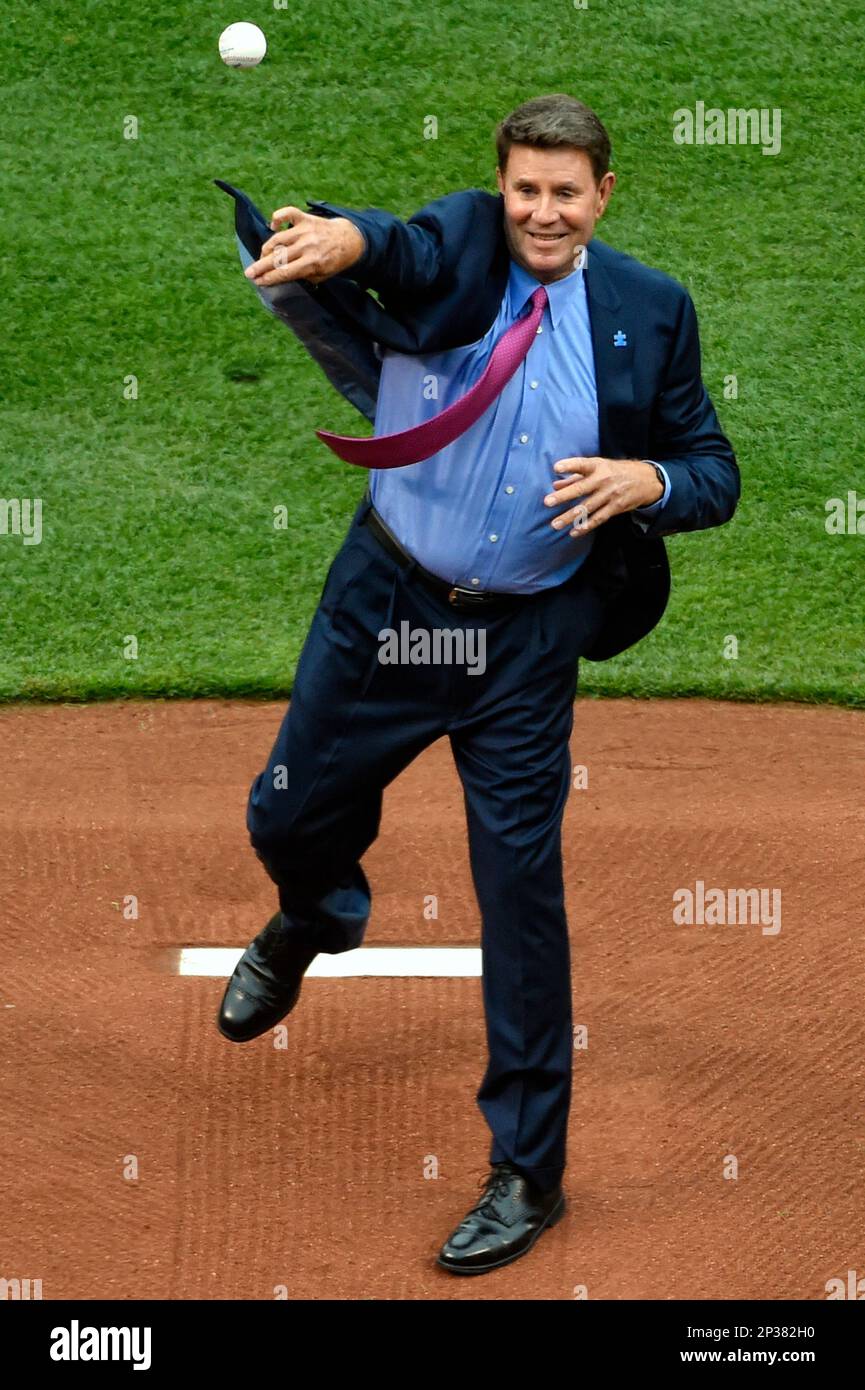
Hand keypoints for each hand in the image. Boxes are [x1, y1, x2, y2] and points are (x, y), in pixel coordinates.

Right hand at [243, 206, 366, 286]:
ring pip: (278, 238)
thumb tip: (281, 276)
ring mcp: (305, 230)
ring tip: (261, 257)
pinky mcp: (306, 218)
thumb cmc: (333, 261)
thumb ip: (303, 276)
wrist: (349, 240)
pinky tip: (272, 225)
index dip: (269, 278)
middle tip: (249, 273)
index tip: (258, 281)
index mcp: (312, 263)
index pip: (284, 272)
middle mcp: (307, 246)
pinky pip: (288, 213)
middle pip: (278, 257)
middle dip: (261, 267)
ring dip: (267, 248)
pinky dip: (278, 217)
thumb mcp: (321, 276)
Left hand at [543, 456, 663, 534]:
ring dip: (570, 517)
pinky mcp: (616, 507)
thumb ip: (575, 476)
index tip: (556, 468)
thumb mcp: (598, 468)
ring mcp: (610, 495)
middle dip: (564, 496)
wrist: (646, 480)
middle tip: (547, 502)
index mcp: (598, 466)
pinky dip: (586, 526)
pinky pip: (599, 519)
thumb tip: (555, 484)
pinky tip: (574, 532)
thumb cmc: (616, 472)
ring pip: (587, 507)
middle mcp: (604, 480)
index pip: (582, 464)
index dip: (569, 465)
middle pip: (581, 488)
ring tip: (555, 524)